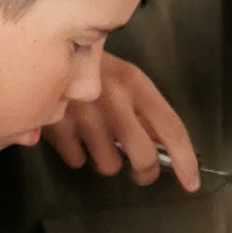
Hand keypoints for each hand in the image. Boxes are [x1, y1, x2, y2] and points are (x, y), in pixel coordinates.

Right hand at [42, 55, 201, 190]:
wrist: (40, 49)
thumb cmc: (89, 68)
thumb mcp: (123, 78)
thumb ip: (144, 111)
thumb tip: (166, 147)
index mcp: (135, 83)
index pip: (171, 128)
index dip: (185, 160)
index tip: (191, 182)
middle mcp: (113, 99)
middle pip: (143, 157)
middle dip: (145, 172)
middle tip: (140, 170)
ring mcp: (84, 114)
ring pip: (109, 165)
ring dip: (105, 160)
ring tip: (97, 139)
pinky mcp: (56, 126)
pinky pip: (77, 161)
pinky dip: (77, 153)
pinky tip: (73, 134)